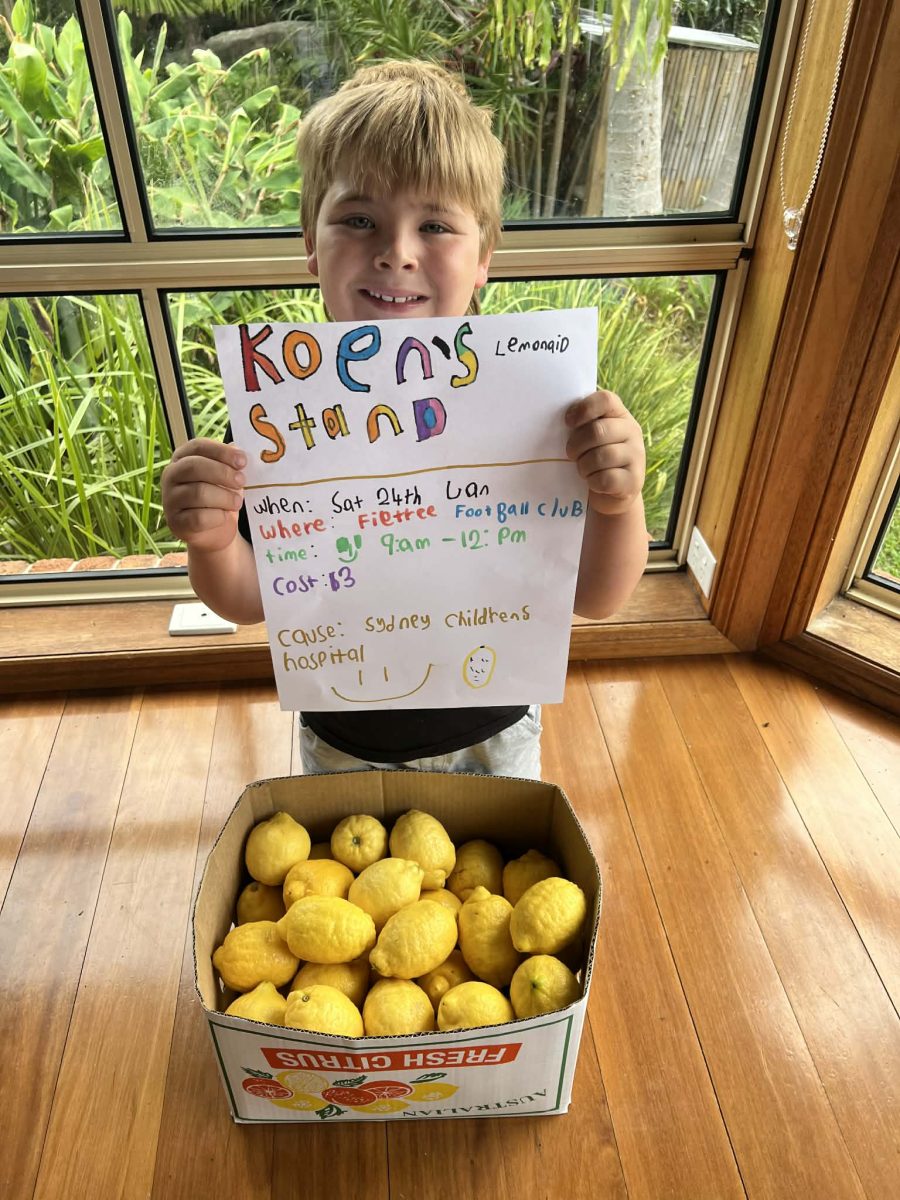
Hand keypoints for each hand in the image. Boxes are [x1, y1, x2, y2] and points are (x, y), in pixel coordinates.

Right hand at [161, 438, 245, 553]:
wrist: (215, 532)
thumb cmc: (220, 498)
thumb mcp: (227, 477)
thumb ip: (230, 463)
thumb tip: (238, 449)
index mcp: (182, 458)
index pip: (197, 446)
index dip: (221, 452)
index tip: (242, 461)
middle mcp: (171, 476)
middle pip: (194, 466)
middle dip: (223, 473)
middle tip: (242, 481)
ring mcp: (170, 500)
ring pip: (198, 493)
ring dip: (224, 497)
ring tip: (237, 502)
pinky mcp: (176, 523)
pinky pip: (199, 517)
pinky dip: (217, 516)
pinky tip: (224, 516)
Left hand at [565, 390, 645, 516]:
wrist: (608, 494)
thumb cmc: (592, 459)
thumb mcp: (588, 437)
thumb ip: (581, 424)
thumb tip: (561, 420)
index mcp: (620, 415)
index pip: (606, 400)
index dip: (583, 409)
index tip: (568, 423)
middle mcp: (632, 432)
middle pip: (598, 430)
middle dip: (576, 445)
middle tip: (571, 455)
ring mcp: (636, 456)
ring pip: (601, 456)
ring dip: (584, 466)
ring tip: (583, 469)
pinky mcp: (634, 480)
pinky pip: (605, 479)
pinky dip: (593, 482)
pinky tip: (593, 482)